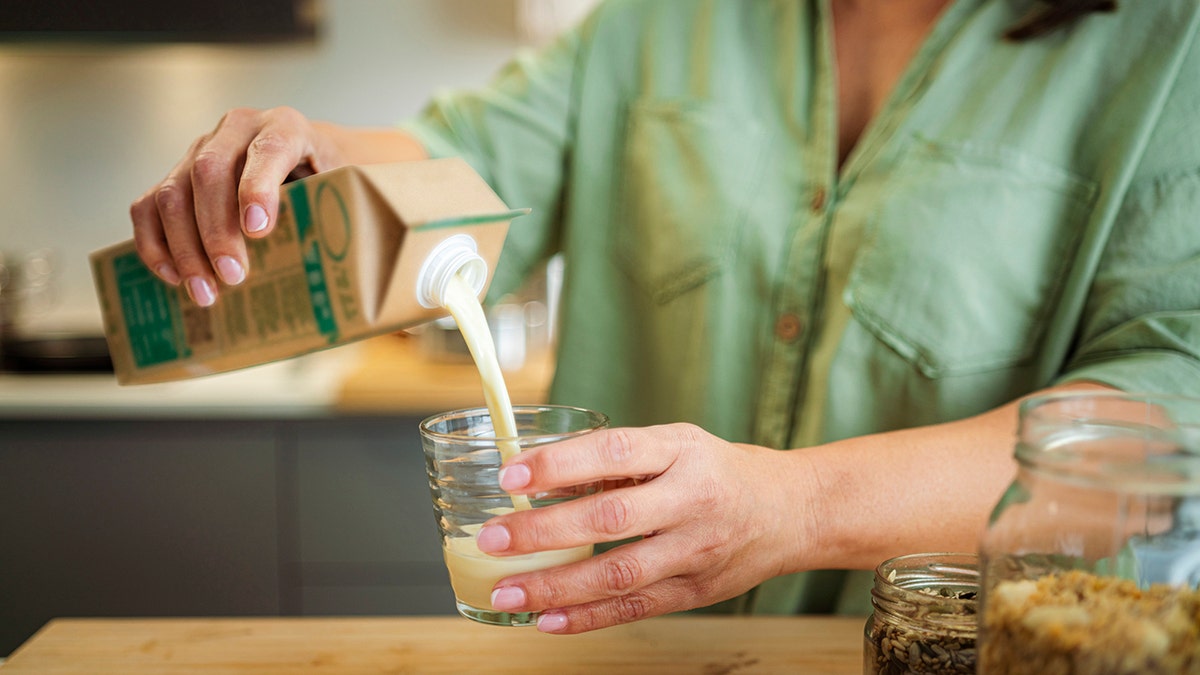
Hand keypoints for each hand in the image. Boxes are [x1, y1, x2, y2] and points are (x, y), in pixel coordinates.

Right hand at [129, 107, 341, 305]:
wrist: (308, 156)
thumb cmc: (326, 178)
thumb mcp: (341, 186)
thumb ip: (334, 208)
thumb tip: (329, 262)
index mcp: (285, 126)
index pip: (268, 149)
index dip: (258, 188)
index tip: (258, 230)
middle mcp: (237, 130)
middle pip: (209, 172)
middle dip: (217, 230)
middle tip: (233, 277)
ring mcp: (200, 148)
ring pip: (173, 192)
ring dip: (184, 247)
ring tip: (205, 291)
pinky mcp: (176, 173)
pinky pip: (148, 206)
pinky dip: (155, 243)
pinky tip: (174, 276)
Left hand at [475, 423, 815, 633]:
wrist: (790, 511)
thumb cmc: (717, 470)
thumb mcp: (673, 444)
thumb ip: (613, 458)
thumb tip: (538, 475)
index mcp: (681, 451)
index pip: (616, 451)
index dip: (562, 463)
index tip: (512, 474)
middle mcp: (690, 500)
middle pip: (612, 518)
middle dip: (544, 532)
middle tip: (492, 539)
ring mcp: (694, 551)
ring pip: (619, 574)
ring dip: (556, 586)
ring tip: (506, 592)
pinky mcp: (694, 591)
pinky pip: (635, 608)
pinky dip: (587, 617)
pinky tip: (547, 620)